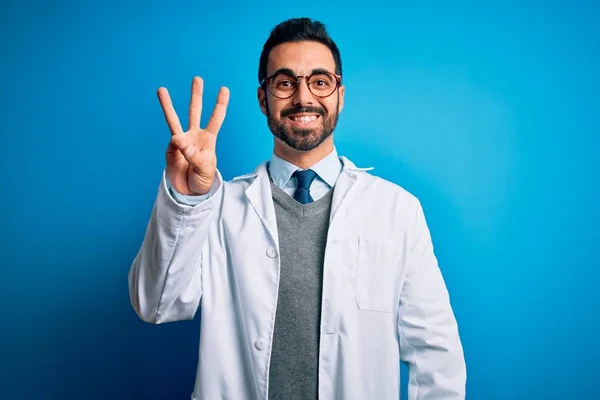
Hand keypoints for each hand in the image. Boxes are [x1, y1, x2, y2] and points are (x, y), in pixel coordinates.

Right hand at [157, 76, 229, 194]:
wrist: (189, 192)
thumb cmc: (202, 179)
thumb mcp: (205, 170)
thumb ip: (194, 156)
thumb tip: (179, 141)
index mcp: (208, 139)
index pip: (216, 119)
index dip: (220, 104)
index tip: (224, 89)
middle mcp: (194, 136)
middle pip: (195, 112)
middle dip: (196, 95)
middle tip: (197, 79)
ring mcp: (181, 141)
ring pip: (174, 120)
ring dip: (168, 105)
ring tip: (161, 90)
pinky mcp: (170, 149)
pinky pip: (172, 145)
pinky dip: (176, 149)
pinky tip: (180, 157)